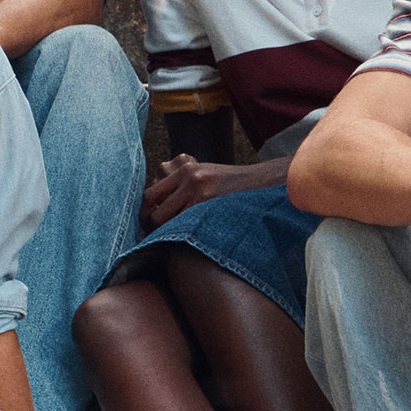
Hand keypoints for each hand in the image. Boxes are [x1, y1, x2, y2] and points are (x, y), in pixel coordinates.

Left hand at [141, 155, 285, 227]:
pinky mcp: (212, 207)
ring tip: (178, 239)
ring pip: (170, 223)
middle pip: (156, 212)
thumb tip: (159, 172)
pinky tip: (193, 240)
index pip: (150, 193)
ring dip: (171, 234)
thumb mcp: (205, 170)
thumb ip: (180, 174)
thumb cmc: (231, 182)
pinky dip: (186, 237)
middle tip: (162, 236)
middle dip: (156, 227)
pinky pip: (188, 228)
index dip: (147, 211)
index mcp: (185, 170)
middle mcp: (190, 179)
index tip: (151, 222)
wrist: (263, 183)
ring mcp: (201, 193)